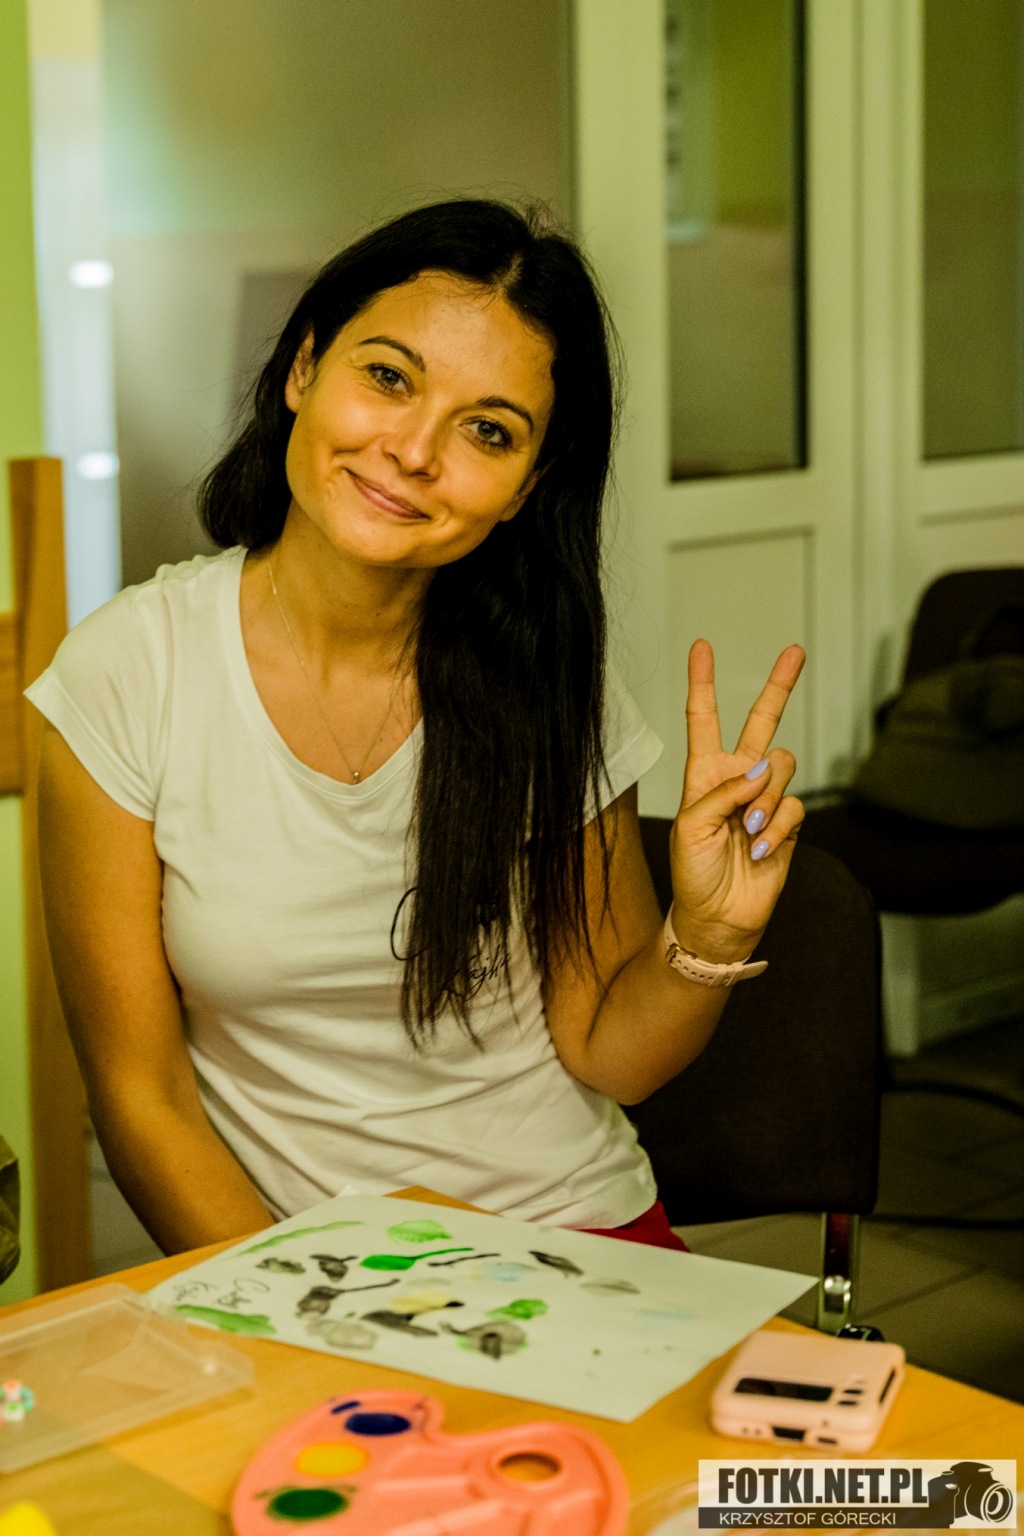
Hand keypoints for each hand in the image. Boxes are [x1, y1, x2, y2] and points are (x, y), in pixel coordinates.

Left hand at [668, 638, 805, 962]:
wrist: (717, 917)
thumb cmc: (692, 873)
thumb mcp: (690, 828)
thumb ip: (722, 793)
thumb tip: (760, 771)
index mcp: (703, 774)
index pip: (703, 719)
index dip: (702, 682)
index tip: (701, 646)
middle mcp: (737, 779)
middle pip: (763, 721)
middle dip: (780, 686)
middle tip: (795, 652)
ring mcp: (765, 800)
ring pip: (782, 767)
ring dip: (766, 797)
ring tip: (748, 830)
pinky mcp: (788, 824)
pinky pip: (794, 806)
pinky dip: (778, 826)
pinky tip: (761, 848)